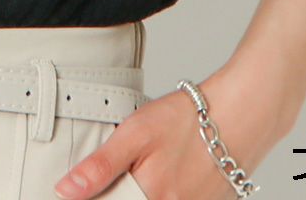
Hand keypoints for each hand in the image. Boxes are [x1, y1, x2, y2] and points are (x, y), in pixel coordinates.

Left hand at [52, 65, 288, 198]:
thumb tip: (65, 191)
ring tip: (151, 167)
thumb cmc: (187, 119)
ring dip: (142, 191)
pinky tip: (167, 176)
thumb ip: (99, 166)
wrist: (240, 114)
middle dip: (120, 193)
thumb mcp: (135, 133)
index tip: (89, 189)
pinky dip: (166, 192)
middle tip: (123, 171)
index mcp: (151, 198)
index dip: (97, 198)